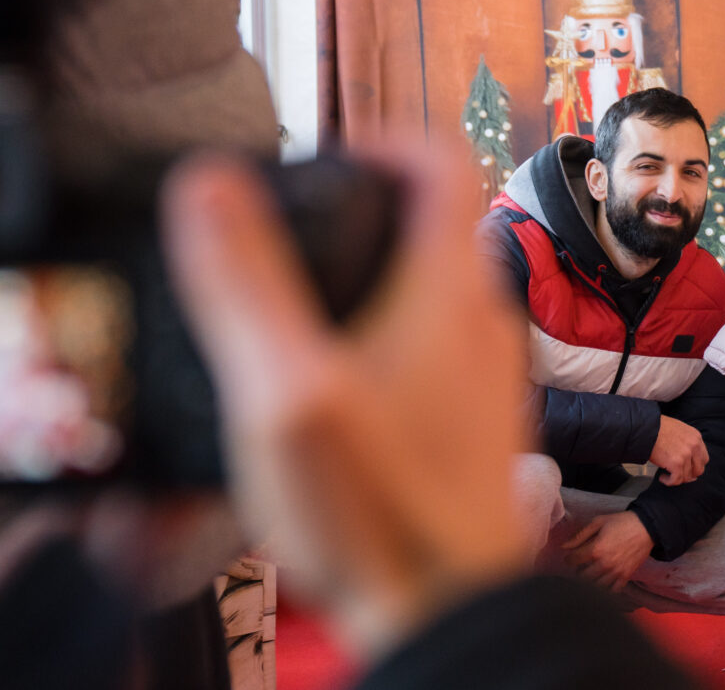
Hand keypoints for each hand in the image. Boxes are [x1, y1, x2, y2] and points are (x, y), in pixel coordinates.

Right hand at [161, 148, 528, 659]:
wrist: (448, 610)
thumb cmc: (378, 508)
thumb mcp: (286, 389)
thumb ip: (248, 283)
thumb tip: (211, 180)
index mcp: (449, 290)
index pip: (443, 159)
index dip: (380, 138)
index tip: (321, 157)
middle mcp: (486, 320)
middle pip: (434, 224)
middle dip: (362, 213)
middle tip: (286, 238)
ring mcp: (489, 373)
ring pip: (435, 290)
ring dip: (372, 279)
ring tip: (296, 315)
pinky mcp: (477, 421)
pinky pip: (436, 350)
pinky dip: (388, 339)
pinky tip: (334, 388)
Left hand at [562, 511, 652, 590]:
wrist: (647, 527)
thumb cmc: (622, 522)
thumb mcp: (598, 522)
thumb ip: (580, 535)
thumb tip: (564, 547)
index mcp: (596, 549)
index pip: (573, 560)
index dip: (569, 558)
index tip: (571, 556)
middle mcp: (604, 563)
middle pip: (582, 576)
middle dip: (579, 570)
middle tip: (582, 564)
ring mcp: (616, 571)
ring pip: (596, 585)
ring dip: (591, 580)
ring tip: (593, 571)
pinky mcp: (626, 575)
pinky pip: (612, 590)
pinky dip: (606, 588)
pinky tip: (605, 580)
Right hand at [649, 416, 707, 484]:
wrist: (646, 428)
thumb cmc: (659, 428)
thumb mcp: (680, 430)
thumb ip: (687, 442)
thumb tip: (688, 458)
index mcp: (696, 437)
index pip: (704, 458)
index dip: (695, 466)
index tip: (687, 468)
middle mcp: (694, 446)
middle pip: (699, 469)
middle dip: (689, 475)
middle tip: (678, 474)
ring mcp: (686, 455)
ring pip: (687, 477)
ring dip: (676, 478)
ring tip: (666, 475)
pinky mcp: (676, 464)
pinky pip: (677, 480)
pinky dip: (669, 482)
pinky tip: (662, 477)